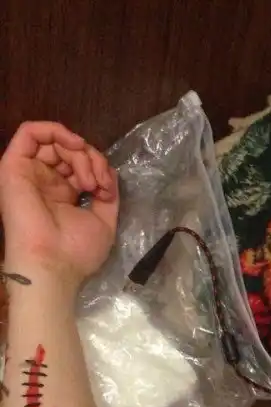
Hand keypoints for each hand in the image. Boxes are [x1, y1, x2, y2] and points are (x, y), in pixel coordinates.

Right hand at [0, 122, 118, 288]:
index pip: (81, 166)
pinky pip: (30, 132)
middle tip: (99, 184)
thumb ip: (107, 193)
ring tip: (89, 178)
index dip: (100, 169)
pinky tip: (75, 145)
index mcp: (63, 195)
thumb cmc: (76, 251)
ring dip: (79, 152)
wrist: (53, 264)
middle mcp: (45, 182)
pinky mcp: (14, 165)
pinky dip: (56, 130)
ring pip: (55, 142)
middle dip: (92, 160)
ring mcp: (30, 173)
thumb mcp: (104, 222)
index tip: (108, 190)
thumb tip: (108, 173)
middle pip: (70, 152)